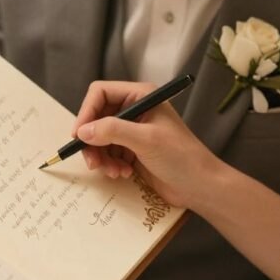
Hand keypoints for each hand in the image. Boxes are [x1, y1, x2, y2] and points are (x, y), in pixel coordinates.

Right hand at [73, 80, 222, 209]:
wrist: (201, 186)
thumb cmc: (180, 157)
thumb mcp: (145, 140)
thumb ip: (112, 130)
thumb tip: (82, 131)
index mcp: (141, 95)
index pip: (100, 93)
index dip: (86, 112)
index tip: (78, 136)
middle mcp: (135, 109)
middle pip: (97, 117)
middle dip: (92, 140)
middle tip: (93, 162)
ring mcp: (133, 131)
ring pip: (100, 138)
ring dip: (101, 157)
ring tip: (113, 172)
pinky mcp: (133, 151)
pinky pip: (109, 153)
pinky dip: (110, 165)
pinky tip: (122, 174)